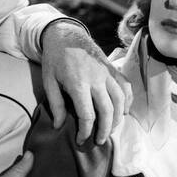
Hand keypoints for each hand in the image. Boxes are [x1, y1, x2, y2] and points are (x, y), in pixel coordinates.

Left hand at [40, 21, 132, 144]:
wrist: (66, 35)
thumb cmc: (55, 59)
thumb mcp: (49, 82)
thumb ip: (55, 105)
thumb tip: (59, 126)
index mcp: (79, 84)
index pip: (87, 115)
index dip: (85, 131)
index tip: (81, 140)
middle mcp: (96, 80)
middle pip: (108, 111)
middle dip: (105, 130)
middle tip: (99, 140)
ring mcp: (107, 73)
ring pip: (120, 100)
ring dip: (118, 118)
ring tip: (111, 129)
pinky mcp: (113, 69)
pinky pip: (125, 87)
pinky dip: (127, 100)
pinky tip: (123, 111)